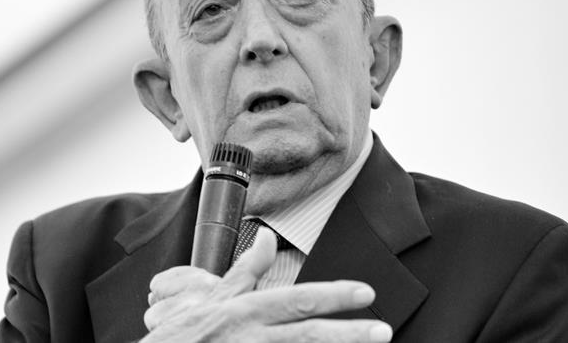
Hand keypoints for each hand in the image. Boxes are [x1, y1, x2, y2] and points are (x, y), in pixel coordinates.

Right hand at [142, 228, 392, 341]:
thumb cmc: (183, 336)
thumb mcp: (211, 296)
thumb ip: (246, 270)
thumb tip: (268, 235)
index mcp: (245, 312)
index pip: (297, 300)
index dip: (333, 296)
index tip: (366, 292)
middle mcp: (251, 339)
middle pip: (308, 336)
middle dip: (349, 334)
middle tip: (383, 331)